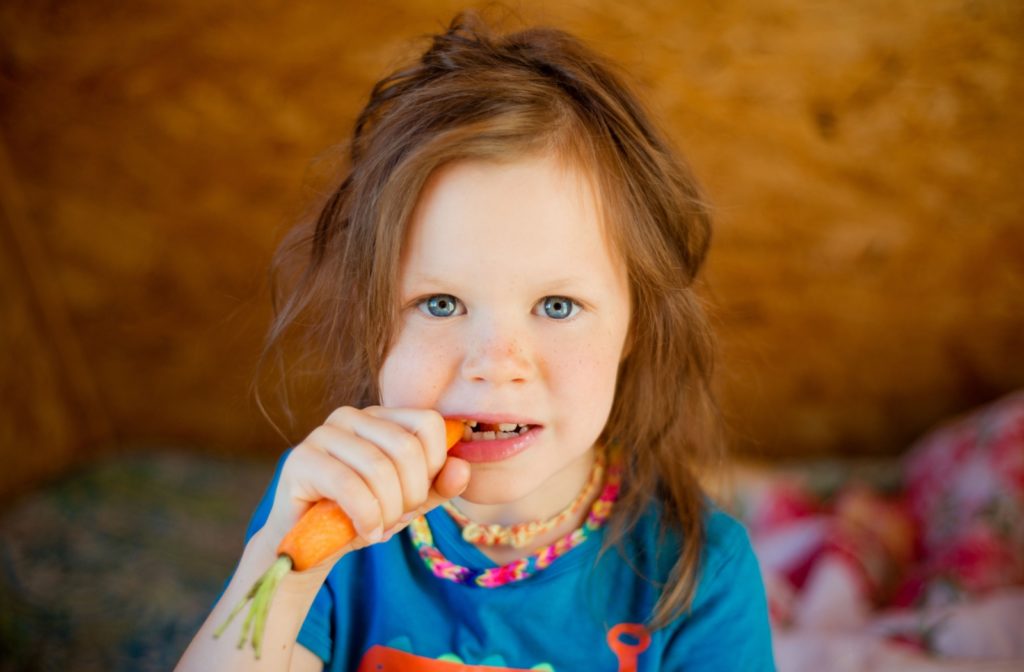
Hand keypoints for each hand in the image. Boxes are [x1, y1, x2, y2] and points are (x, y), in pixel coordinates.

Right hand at [262, 406, 469, 566]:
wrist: (310, 546)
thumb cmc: (362, 516)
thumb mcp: (409, 502)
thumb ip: (439, 485)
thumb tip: (462, 468)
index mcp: (382, 417)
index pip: (429, 423)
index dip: (434, 466)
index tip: (418, 496)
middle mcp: (352, 416)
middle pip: (406, 448)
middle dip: (411, 495)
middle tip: (398, 519)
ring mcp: (323, 434)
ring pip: (379, 468)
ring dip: (388, 511)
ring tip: (380, 528)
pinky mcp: (300, 460)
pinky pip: (349, 486)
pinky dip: (366, 517)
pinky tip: (366, 533)